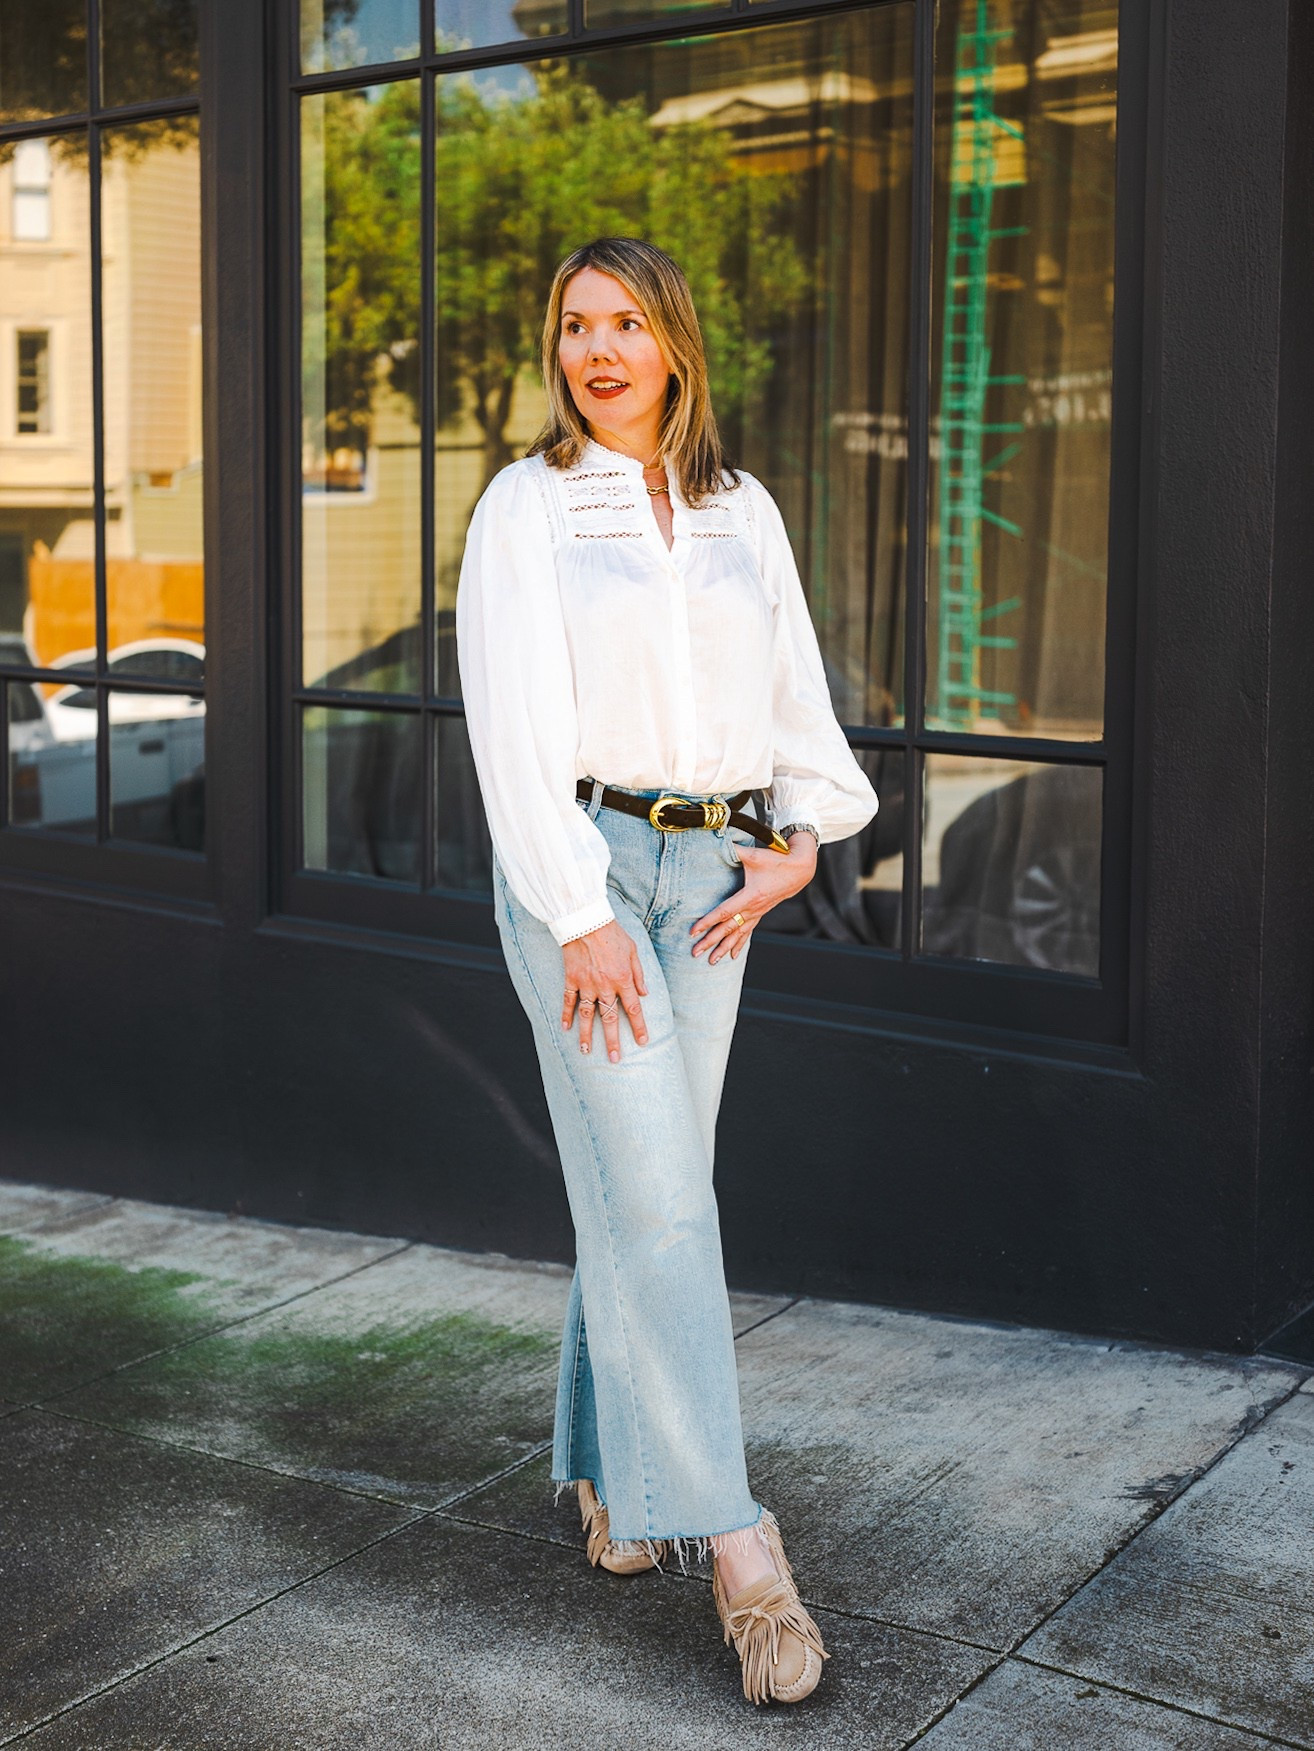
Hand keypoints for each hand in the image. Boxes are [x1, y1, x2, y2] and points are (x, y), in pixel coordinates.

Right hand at [561, 920, 648, 1062]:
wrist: (586, 920)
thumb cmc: (613, 934)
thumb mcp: (633, 951)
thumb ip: (639, 973)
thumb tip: (645, 993)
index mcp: (624, 979)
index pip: (634, 1009)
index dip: (639, 1027)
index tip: (642, 1042)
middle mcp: (605, 986)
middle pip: (610, 1019)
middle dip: (613, 1041)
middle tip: (614, 1059)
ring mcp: (586, 984)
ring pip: (587, 1015)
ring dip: (586, 1035)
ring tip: (585, 1051)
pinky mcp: (571, 979)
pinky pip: (568, 1000)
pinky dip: (566, 1015)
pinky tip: (565, 1028)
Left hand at [689, 831, 817, 963]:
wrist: (799, 870)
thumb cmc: (776, 861)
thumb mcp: (754, 854)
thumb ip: (735, 850)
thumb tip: (717, 840)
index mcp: (750, 895)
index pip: (724, 911)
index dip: (708, 921)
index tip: (694, 931)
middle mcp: (754, 908)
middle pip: (728, 928)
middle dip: (711, 941)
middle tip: (695, 952)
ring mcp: (758, 913)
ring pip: (738, 934)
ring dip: (723, 948)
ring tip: (711, 961)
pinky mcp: (761, 913)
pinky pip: (748, 932)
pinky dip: (739, 945)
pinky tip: (731, 956)